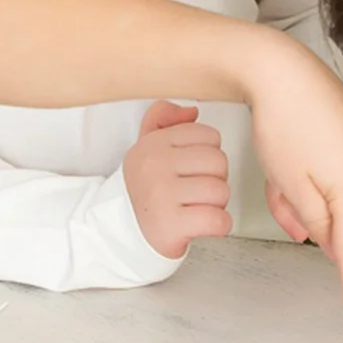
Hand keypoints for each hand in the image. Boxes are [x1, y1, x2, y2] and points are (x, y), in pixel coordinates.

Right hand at [122, 101, 232, 259]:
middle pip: (219, 162)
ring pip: (221, 191)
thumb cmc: (146, 188)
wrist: (122, 231)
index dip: (208, 154)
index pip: (209, 136)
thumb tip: (192, 111)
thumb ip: (164, 118)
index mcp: (153, 143)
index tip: (193, 168)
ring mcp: (161, 195)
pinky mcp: (171, 224)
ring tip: (196, 207)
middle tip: (196, 191)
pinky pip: (218, 220)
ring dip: (216, 205)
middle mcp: (154, 165)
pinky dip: (218, 226)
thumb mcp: (146, 146)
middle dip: (215, 179)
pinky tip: (201, 224)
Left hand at [247, 36, 342, 327]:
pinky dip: (340, 196)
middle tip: (286, 203)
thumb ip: (316, 224)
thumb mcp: (290, 186)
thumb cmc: (282, 126)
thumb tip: (333, 245)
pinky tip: (311, 178)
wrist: (286, 73)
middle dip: (320, 228)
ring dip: (329, 212)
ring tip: (292, 188)